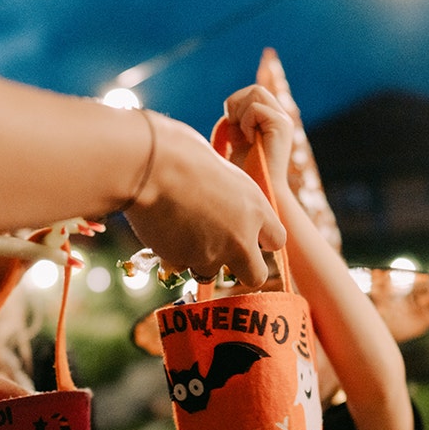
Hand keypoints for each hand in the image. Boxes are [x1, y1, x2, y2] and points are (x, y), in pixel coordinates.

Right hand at [122, 114, 284, 286]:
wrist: (151, 165)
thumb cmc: (183, 154)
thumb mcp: (220, 171)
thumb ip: (230, 196)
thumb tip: (224, 203)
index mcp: (255, 208)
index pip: (277, 240)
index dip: (261, 240)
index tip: (248, 234)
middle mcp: (241, 237)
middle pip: (255, 275)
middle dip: (241, 268)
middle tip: (222, 252)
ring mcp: (212, 254)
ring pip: (209, 271)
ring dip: (197, 258)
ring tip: (180, 228)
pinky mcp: (184, 260)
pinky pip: (180, 264)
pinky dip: (172, 253)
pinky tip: (162, 228)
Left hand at [221, 85, 295, 192]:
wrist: (261, 191)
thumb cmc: (248, 173)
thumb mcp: (239, 141)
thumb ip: (238, 122)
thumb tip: (231, 104)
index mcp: (273, 120)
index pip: (254, 93)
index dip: (236, 104)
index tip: (231, 127)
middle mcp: (282, 117)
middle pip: (255, 89)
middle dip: (236, 104)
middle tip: (233, 127)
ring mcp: (283, 120)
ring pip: (256, 93)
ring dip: (241, 112)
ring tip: (243, 135)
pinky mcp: (281, 125)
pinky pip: (255, 109)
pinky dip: (245, 123)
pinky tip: (249, 140)